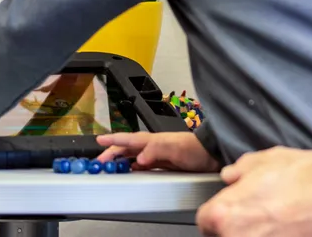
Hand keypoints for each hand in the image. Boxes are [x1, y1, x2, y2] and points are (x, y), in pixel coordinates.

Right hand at [95, 132, 220, 171]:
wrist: (212, 155)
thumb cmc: (196, 148)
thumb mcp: (175, 146)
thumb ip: (155, 150)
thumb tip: (138, 158)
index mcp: (153, 140)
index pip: (128, 139)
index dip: (113, 140)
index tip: (99, 140)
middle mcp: (153, 146)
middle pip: (127, 148)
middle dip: (112, 153)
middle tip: (99, 161)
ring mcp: (157, 155)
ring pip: (133, 157)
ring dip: (120, 160)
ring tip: (109, 166)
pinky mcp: (164, 165)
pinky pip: (142, 165)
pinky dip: (132, 168)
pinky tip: (130, 171)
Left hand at [195, 147, 311, 236]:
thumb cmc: (307, 179)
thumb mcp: (267, 159)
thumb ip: (240, 169)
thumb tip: (231, 177)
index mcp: (223, 214)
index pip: (205, 221)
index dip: (219, 213)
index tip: (232, 210)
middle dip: (239, 227)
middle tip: (261, 215)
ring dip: (257, 235)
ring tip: (279, 224)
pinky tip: (290, 231)